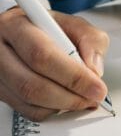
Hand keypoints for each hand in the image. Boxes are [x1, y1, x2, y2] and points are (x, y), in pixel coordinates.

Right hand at [0, 7, 109, 121]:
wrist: (30, 32)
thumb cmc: (51, 28)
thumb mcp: (76, 24)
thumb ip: (91, 40)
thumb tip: (94, 70)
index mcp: (16, 25)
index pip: (42, 55)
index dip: (73, 75)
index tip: (96, 86)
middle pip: (32, 84)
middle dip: (70, 96)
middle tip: (93, 97)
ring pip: (28, 100)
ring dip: (63, 105)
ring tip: (84, 99)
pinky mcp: (0, 91)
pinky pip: (26, 110)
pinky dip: (52, 110)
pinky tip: (67, 101)